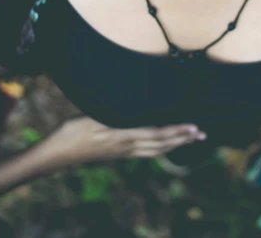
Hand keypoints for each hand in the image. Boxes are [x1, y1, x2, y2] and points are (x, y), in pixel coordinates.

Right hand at [42, 116, 206, 166]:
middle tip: (202, 135)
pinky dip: (161, 149)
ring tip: (190, 141)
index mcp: (124, 137)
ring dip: (175, 145)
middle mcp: (127, 147)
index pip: (158, 135)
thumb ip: (116, 113)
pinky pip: (146, 153)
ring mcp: (123, 153)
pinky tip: (163, 147)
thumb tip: (135, 107)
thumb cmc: (72, 132)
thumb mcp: (93, 116)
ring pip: (156, 151)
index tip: (194, 127)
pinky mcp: (118, 154)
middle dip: (183, 139)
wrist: (58, 153)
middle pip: (162, 145)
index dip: (178, 131)